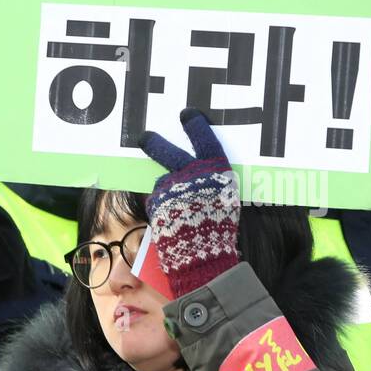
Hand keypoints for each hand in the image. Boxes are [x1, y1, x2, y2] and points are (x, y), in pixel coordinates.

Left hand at [138, 109, 240, 295]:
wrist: (202, 254)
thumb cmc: (220, 231)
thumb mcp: (225, 201)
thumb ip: (211, 185)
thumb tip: (201, 178)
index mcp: (215, 171)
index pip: (205, 140)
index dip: (196, 126)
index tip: (187, 116)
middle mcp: (192, 174)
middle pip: (168, 152)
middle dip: (155, 143)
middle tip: (145, 137)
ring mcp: (172, 186)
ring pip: (163, 183)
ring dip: (164, 193)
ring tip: (173, 210)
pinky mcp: (157, 201)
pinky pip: (157, 202)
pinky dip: (161, 210)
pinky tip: (171, 223)